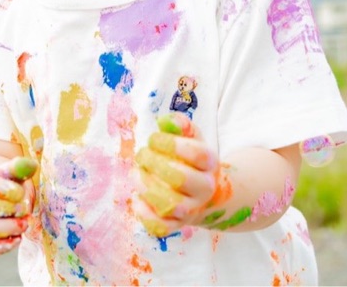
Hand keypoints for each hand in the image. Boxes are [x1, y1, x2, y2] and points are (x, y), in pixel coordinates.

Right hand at [0, 156, 37, 255]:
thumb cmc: (0, 180)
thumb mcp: (7, 171)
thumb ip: (18, 167)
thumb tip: (31, 165)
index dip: (0, 188)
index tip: (20, 192)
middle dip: (3, 209)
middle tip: (24, 210)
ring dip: (5, 229)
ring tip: (24, 224)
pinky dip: (0, 246)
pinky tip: (17, 238)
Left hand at [134, 113, 219, 236]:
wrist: (204, 195)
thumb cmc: (191, 160)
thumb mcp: (191, 138)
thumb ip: (179, 125)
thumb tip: (163, 121)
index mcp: (210, 163)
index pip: (196, 154)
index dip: (170, 143)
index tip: (153, 138)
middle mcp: (204, 189)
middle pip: (180, 178)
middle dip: (153, 162)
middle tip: (142, 154)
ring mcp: (191, 210)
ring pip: (168, 203)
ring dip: (145, 185)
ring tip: (136, 172)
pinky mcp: (176, 226)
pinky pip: (160, 226)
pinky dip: (143, 212)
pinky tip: (138, 196)